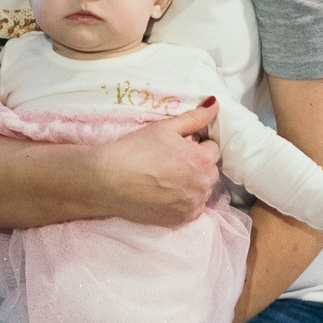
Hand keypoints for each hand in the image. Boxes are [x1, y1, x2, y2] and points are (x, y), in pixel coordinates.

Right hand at [94, 98, 221, 225]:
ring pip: (202, 191)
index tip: (178, 148)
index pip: (213, 150)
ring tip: (166, 179)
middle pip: (210, 172)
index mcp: (202, 159)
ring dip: (192, 184)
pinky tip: (165, 194)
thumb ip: (194, 118)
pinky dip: (184, 202)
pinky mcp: (181, 219)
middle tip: (171, 163)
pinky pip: (193, 208)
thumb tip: (214, 104)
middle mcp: (203, 184)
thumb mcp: (165, 128)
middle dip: (197, 166)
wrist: (108, 181)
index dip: (196, 146)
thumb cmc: (135, 150)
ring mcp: (192, 204)